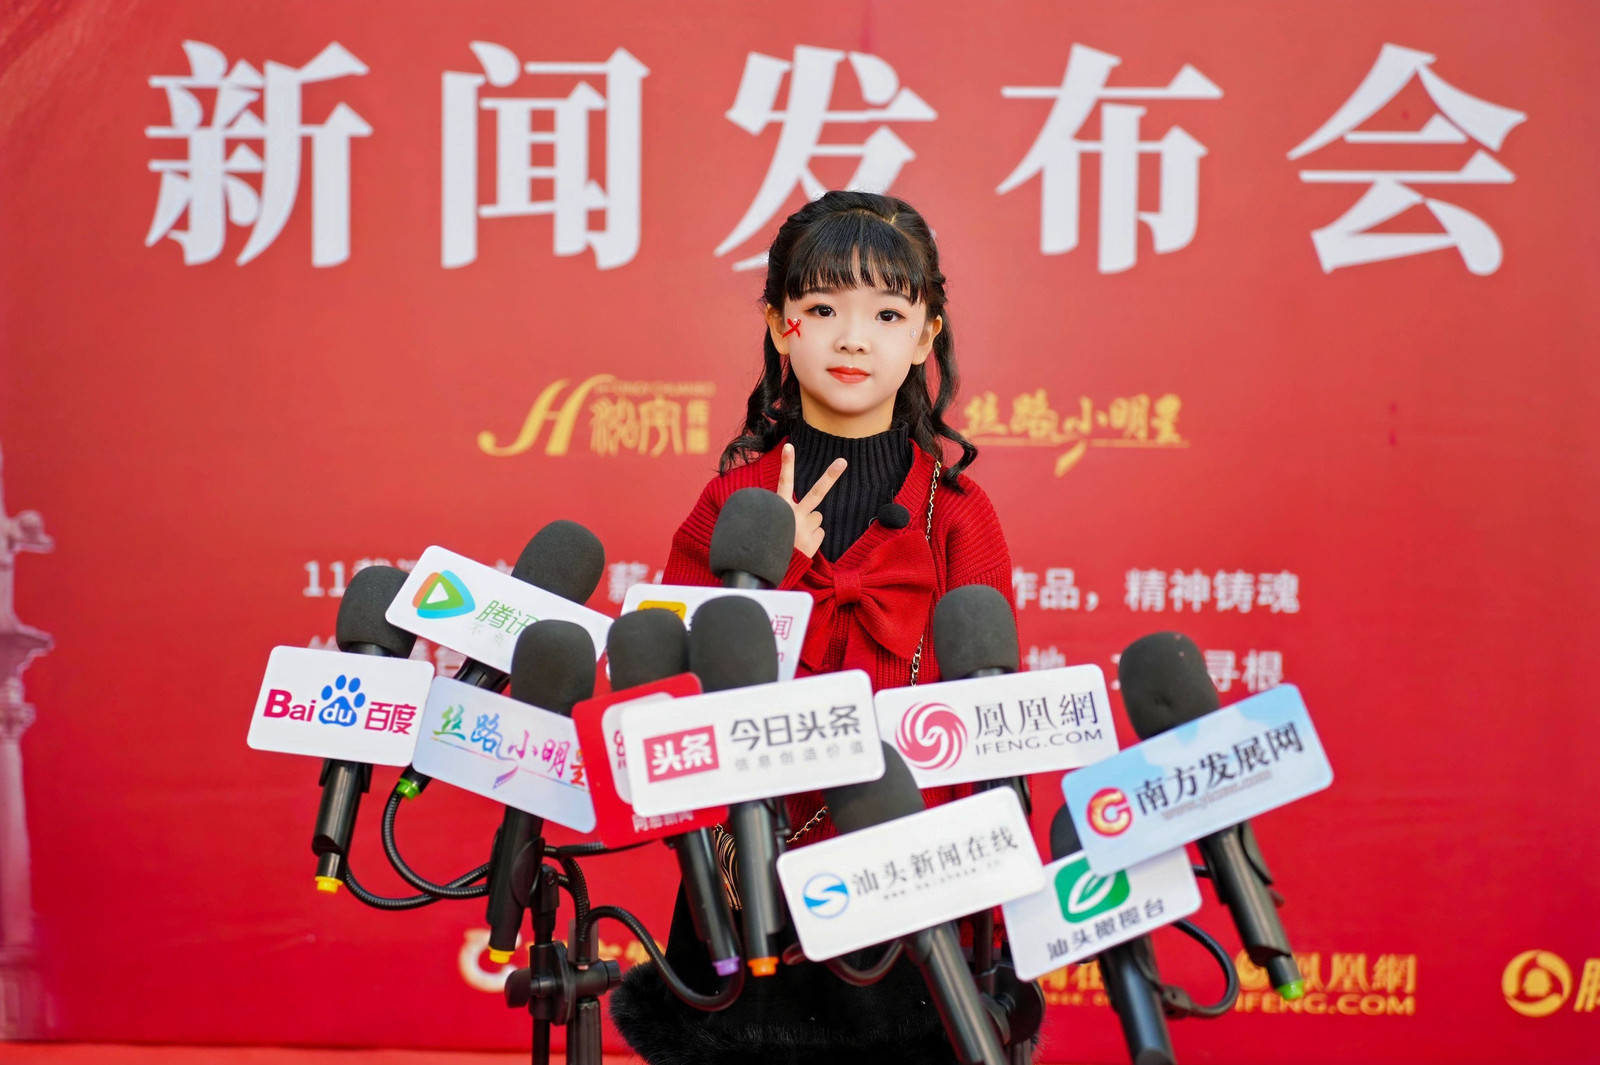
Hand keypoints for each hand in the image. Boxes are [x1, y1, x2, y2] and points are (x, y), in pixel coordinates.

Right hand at [776, 443, 846, 558]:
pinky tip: (801, 545)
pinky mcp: (815, 540)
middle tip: (843, 461)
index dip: (787, 463)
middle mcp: (795, 515)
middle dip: (831, 476)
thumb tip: (816, 514)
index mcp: (780, 507)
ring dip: (810, 525)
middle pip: (817, 492)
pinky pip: (819, 533)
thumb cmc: (770, 542)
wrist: (767, 570)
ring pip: (817, 517)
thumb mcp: (772, 523)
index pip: (783, 482)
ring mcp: (807, 527)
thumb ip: (788, 513)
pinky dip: (813, 539)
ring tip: (795, 537)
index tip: (789, 445)